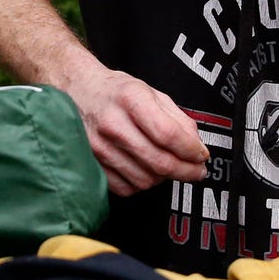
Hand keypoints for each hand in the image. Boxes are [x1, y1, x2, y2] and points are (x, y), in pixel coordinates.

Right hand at [57, 63, 207, 196]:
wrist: (76, 92)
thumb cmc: (116, 92)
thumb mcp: (151, 92)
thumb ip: (178, 118)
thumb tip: (196, 148)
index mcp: (131, 99)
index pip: (168, 134)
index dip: (191, 150)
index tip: (202, 156)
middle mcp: (112, 123)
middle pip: (159, 161)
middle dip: (186, 171)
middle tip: (197, 171)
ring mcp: (98, 147)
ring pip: (144, 179)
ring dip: (164, 179)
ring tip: (170, 168)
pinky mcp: (91, 164)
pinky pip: (125, 188)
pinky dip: (142, 184)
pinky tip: (146, 171)